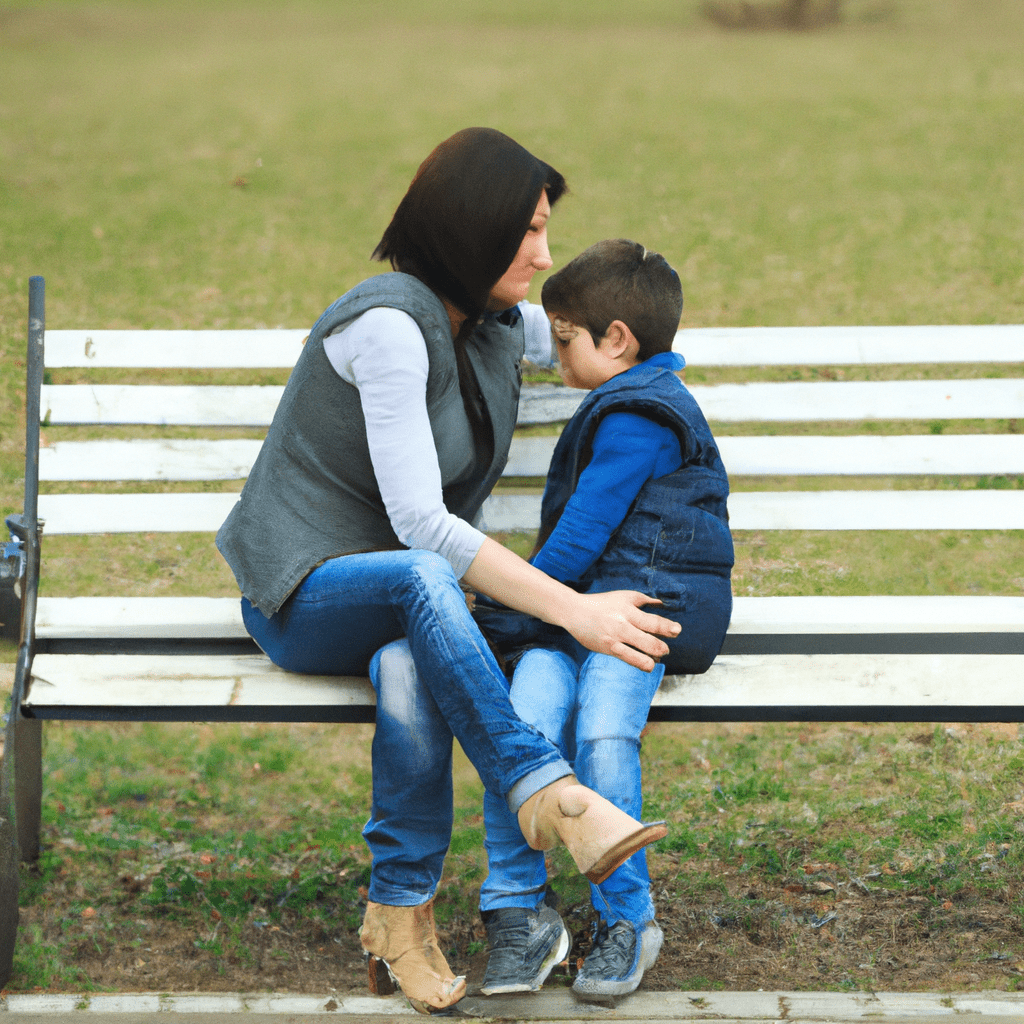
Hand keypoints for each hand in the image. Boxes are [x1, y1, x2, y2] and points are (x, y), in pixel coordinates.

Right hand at [562, 591, 679, 671]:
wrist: (575, 612)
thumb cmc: (602, 603)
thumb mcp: (624, 596)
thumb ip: (644, 600)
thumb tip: (662, 604)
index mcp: (627, 610)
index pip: (652, 622)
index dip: (668, 628)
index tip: (677, 630)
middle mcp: (622, 626)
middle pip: (649, 642)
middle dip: (663, 648)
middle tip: (666, 648)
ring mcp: (614, 640)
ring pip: (639, 657)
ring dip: (652, 660)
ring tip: (657, 658)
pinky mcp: (608, 650)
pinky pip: (629, 660)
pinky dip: (641, 663)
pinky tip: (647, 663)